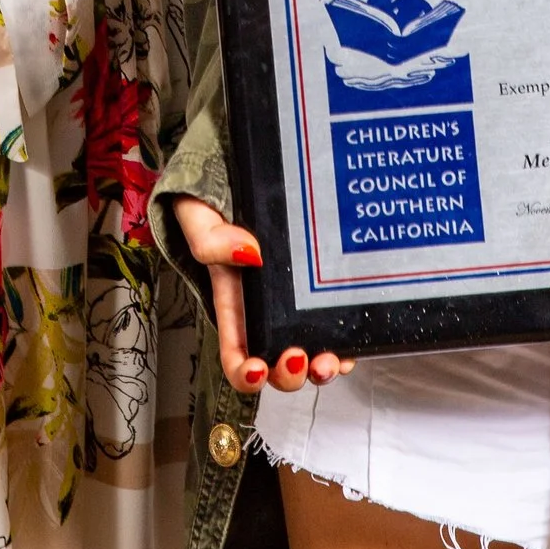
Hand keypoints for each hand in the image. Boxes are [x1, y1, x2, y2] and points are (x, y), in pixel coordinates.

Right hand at [173, 196, 352, 394]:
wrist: (240, 173)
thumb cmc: (214, 201)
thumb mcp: (199, 216)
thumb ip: (210, 239)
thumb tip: (249, 253)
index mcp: (233, 302)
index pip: (235, 353)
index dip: (245, 373)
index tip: (257, 369)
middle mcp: (265, 312)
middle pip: (276, 364)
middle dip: (289, 375)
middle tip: (298, 358)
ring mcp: (296, 304)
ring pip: (310, 354)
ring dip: (321, 369)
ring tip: (328, 361)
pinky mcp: (322, 290)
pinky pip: (337, 329)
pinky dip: (346, 344)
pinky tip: (350, 342)